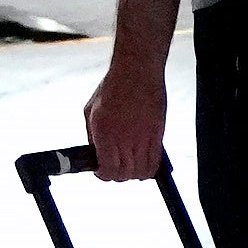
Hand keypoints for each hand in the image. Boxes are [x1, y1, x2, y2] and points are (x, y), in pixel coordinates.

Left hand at [84, 55, 167, 181]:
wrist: (136, 72)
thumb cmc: (112, 87)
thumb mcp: (90, 111)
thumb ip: (92, 135)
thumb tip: (95, 153)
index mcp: (104, 132)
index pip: (107, 169)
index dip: (103, 175)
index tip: (101, 171)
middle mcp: (124, 138)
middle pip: (124, 174)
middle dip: (119, 175)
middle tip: (115, 168)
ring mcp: (143, 137)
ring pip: (141, 172)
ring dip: (135, 173)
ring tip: (131, 165)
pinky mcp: (158, 134)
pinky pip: (156, 161)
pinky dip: (150, 168)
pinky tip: (144, 163)